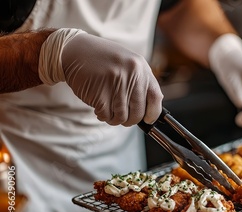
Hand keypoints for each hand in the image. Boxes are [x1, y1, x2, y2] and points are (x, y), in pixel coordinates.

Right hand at [39, 29, 162, 125]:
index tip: (148, 119)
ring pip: (122, 117)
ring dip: (115, 119)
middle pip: (138, 112)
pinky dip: (103, 116)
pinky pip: (107, 115)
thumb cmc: (104, 59)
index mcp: (141, 68)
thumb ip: (140, 83)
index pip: (155, 98)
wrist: (75, 49)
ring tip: (109, 111)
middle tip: (124, 118)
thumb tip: (150, 110)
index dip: (153, 113)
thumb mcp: (128, 64)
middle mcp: (131, 76)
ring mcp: (115, 85)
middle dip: (131, 120)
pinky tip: (99, 107)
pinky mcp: (100, 94)